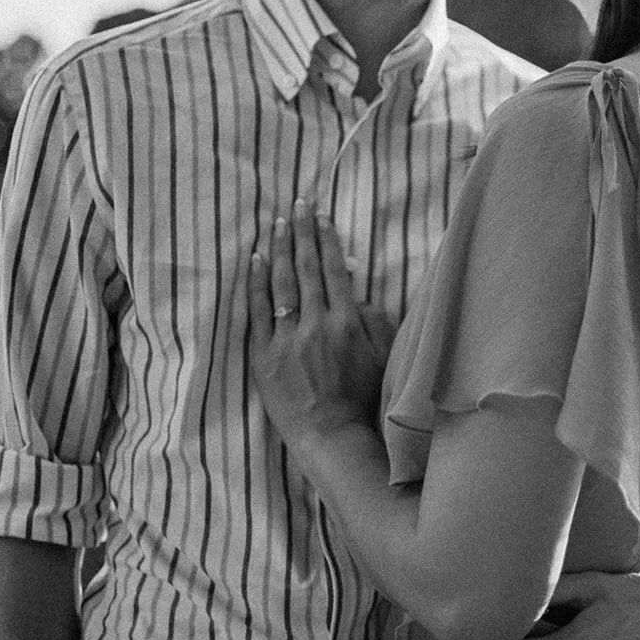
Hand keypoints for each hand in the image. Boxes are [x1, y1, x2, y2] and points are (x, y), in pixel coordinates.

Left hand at [249, 199, 395, 447]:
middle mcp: (316, 324)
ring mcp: (286, 338)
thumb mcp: (383, 357)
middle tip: (296, 205)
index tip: (319, 216)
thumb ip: (375, 320)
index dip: (325, 240)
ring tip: (277, 223)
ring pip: (280, 283)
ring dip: (279, 249)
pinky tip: (256, 259)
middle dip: (301, 233)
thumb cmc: (361, 397)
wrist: (329, 434)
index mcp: (347, 322)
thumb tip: (359, 293)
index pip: (333, 270)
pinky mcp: (262, 354)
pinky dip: (255, 283)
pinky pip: (255, 312)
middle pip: (305, 268)